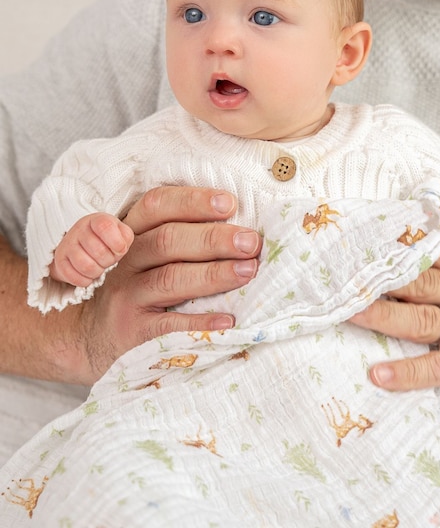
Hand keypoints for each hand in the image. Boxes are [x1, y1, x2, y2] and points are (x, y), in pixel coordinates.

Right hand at [50, 212, 133, 285]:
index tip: (120, 249)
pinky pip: (74, 277)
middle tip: (108, 259)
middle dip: (108, 261)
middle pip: (99, 251)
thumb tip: (120, 248)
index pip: (105, 227)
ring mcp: (67, 244)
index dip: (116, 242)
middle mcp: (79, 229)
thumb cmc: (107, 239)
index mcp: (97, 220)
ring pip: (86, 266)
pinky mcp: (60, 260)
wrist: (83, 245)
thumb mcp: (120, 233)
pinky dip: (85, 280)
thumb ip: (125, 237)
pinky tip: (89, 275)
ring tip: (99, 267)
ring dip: (97, 272)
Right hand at [71, 186, 261, 381]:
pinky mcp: (132, 331)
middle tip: (251, 242)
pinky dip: (200, 321)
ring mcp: (126, 296)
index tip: (230, 203)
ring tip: (249, 271)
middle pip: (168, 240)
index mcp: (132, 231)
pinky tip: (228, 319)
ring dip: (214, 274)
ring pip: (170, 279)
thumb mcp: (144, 251)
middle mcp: (125, 259)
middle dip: (214, 238)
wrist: (90, 336)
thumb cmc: (136, 283)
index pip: (157, 205)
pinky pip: (168, 325)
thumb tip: (240, 224)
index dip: (193, 201)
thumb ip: (179, 232)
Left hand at [349, 234, 439, 418]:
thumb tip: (413, 266)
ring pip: (420, 318)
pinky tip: (379, 373)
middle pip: (419, 279)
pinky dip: (407, 372)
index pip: (434, 248)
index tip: (364, 233)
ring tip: (348, 312)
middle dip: (379, 276)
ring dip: (382, 315)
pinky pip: (436, 367)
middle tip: (341, 272)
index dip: (400, 240)